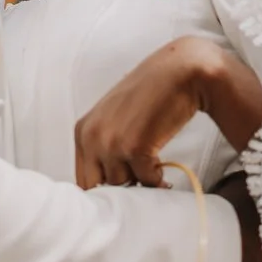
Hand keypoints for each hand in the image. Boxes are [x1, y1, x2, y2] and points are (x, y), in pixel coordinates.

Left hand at [74, 36, 261, 187]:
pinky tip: (163, 166)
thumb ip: (105, 145)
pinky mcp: (135, 147)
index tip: (125, 185)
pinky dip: (158, 178)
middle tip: (142, 177)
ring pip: (124, 185)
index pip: (83, 179)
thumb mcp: (114, 118)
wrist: (178, 73)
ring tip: (154, 167)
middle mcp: (92, 138)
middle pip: (101, 186)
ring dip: (141, 181)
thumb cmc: (150, 94)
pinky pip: (146, 180)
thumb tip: (110, 183)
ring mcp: (112, 143)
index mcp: (83, 131)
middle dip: (123, 186)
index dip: (104, 188)